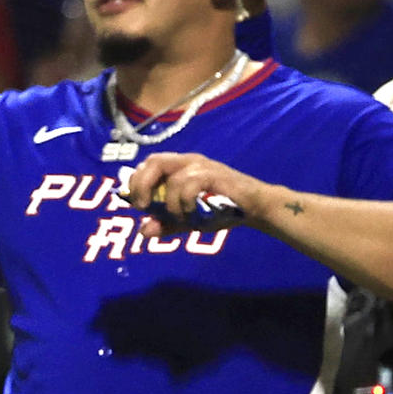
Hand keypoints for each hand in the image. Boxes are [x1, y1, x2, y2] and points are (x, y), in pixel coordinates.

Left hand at [123, 152, 267, 237]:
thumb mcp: (189, 220)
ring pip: (172, 177)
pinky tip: (193, 214)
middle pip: (154, 161)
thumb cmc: (222, 209)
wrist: (256, 208)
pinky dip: (185, 202)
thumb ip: (166, 224)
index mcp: (179, 167)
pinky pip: (190, 184)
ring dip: (170, 203)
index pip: (149, 164)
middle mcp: (189, 161)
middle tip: (143, 206)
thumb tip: (143, 232)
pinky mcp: (215, 174)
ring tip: (180, 218)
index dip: (136, 181)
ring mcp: (203, 166)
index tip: (136, 203)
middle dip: (142, 184)